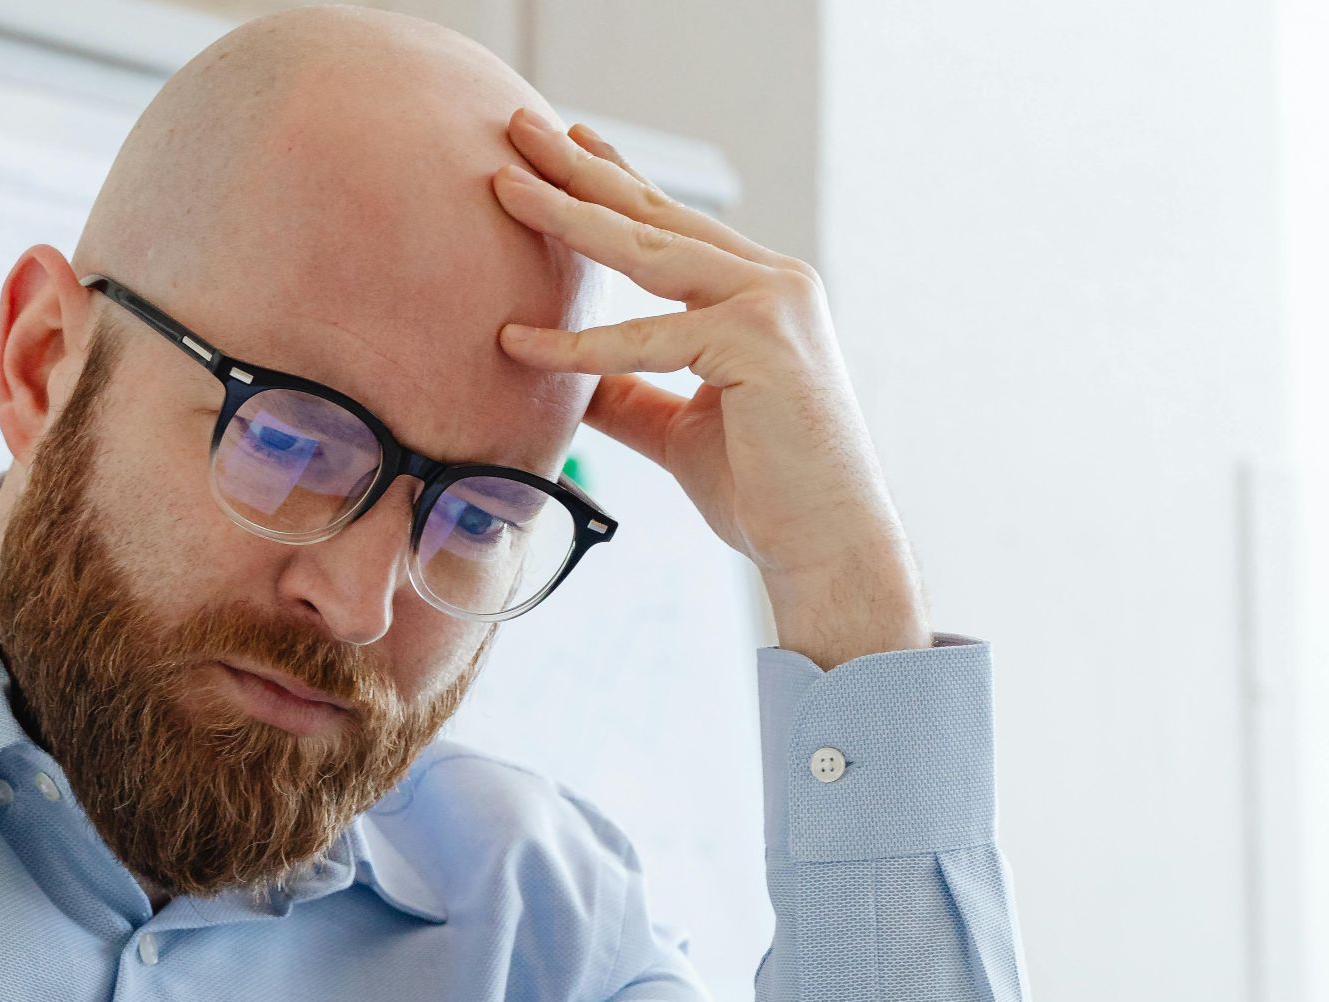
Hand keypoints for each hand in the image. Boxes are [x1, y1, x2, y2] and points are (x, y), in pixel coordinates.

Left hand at [492, 107, 929, 668]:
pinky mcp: (760, 345)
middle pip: (655, 216)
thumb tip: (566, 377)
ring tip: (504, 185)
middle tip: (520, 125)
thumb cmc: (764, 491)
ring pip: (649, 251)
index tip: (565, 140)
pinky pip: (646, 338)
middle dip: (580, 169)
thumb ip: (628, 393)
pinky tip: (516, 341)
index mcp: (760, 293)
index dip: (615, 178)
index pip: (673, 222)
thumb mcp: (677, 428)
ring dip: (569, 214)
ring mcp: (773, 305)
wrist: (825, 548)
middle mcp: (773, 283)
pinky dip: (577, 343)